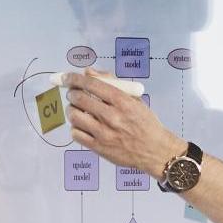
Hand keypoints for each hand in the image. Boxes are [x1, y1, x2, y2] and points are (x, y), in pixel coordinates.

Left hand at [61, 71, 183, 177]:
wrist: (155, 150)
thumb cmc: (145, 123)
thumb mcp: (135, 99)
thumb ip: (111, 82)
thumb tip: (88, 72)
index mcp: (122, 101)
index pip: (91, 84)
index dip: (74, 78)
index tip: (66, 77)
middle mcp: (112, 116)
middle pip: (79, 98)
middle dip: (71, 93)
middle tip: (73, 94)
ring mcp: (104, 133)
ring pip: (74, 116)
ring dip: (71, 110)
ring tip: (77, 110)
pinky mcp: (99, 148)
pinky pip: (76, 134)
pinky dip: (75, 128)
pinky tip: (83, 126)